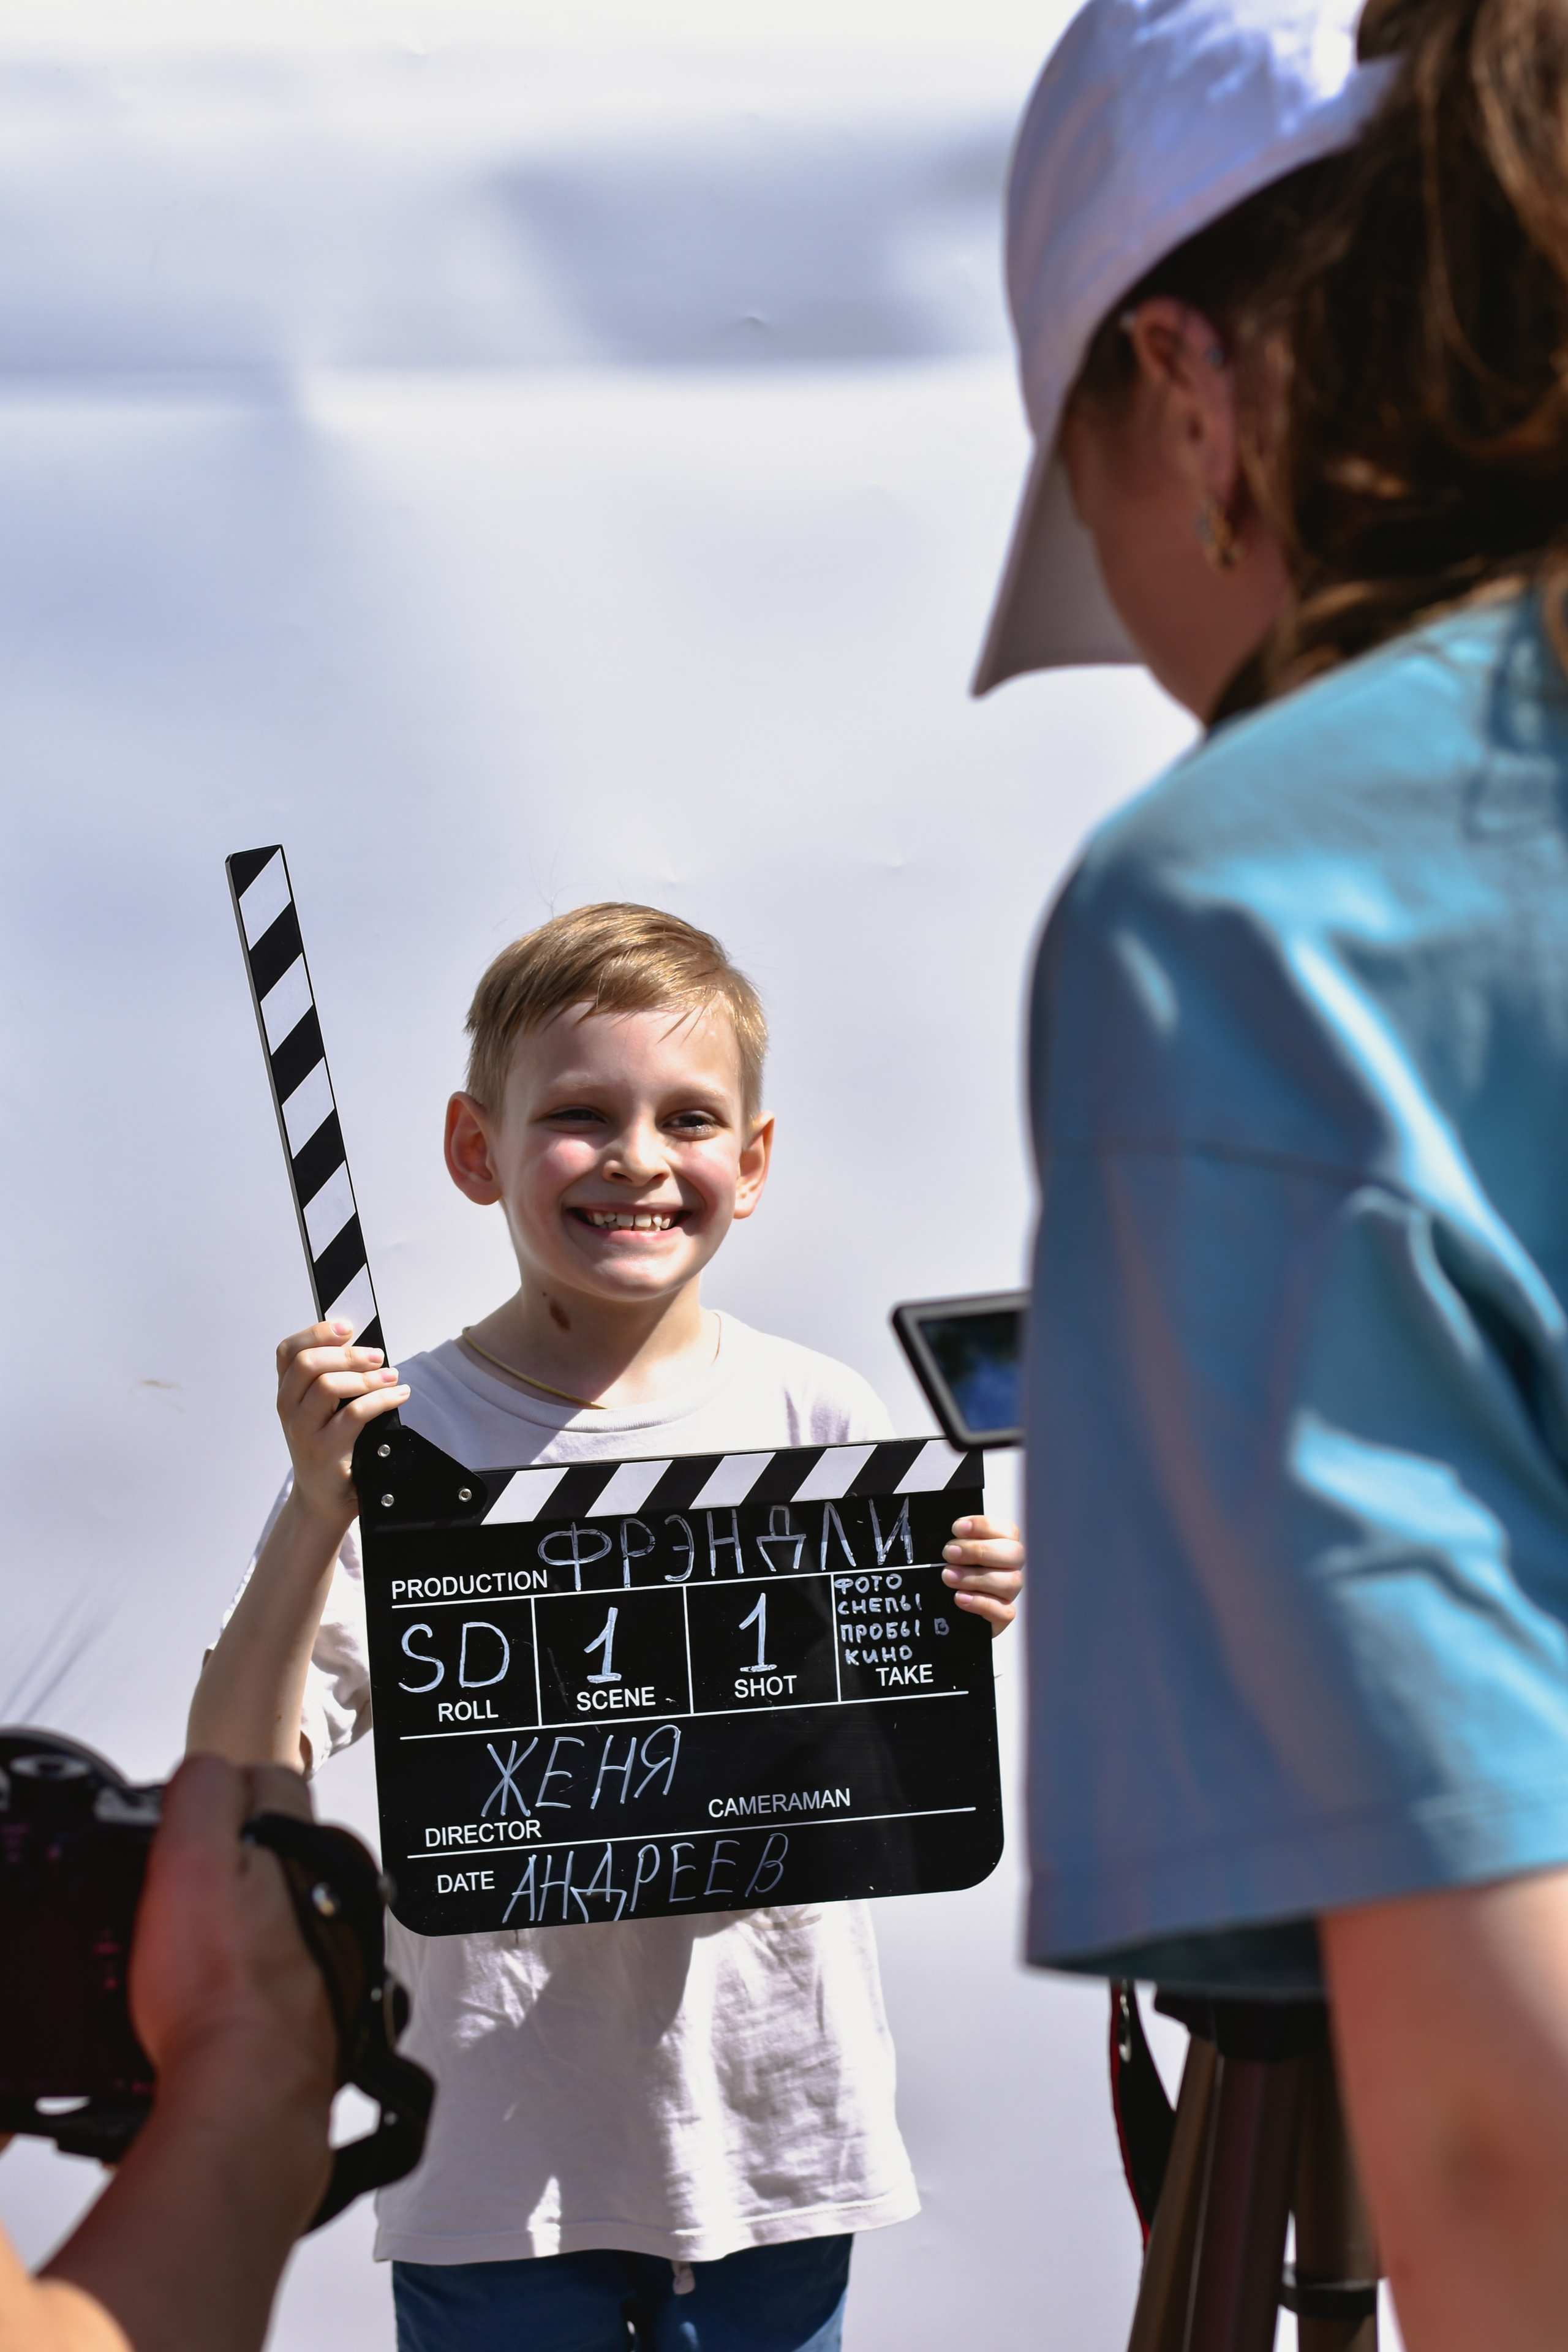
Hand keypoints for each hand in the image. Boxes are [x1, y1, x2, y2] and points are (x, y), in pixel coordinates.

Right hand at [130, 1756, 334, 2183]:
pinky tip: (228, 1993)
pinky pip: (291, 1964)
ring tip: (205, 1951)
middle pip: (279, 1843)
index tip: (181, 1828)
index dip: (212, 1797)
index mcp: (307, 1845)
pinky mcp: (330, 2003)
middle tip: (185, 1893)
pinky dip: (261, 1971)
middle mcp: (338, 1889)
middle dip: (234, 1856)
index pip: (266, 1779)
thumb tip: (208, 1771)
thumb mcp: (188, 1857)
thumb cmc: (221, 1990)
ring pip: (289, 1903)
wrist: (251, 2097)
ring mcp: (340, 1947)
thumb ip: (202, 1793)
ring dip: (251, 1915)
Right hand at [275, 1320, 407, 1532]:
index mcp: (287, 1393)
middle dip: (347, 1353)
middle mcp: (289, 1409)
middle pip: (307, 1364)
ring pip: (327, 1386)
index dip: (316, 1333)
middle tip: (377, 1355)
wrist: (322, 1499)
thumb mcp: (322, 1411)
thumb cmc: (329, 1448)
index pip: (289, 1352)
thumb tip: (365, 1348)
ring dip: (366, 1377)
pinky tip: (398, 1395)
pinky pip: (354, 1414)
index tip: (348, 1326)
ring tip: (391, 1376)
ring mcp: (303, 1432)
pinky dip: (381, 1399)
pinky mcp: (325, 1452)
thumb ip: (333, 1379)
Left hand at [941, 1515, 1022, 1634]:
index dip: (984, 1526)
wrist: (938, 1609)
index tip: (957, 1528)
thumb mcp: (950, 1552)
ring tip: (948, 1576)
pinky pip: (1004, 1612)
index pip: (1008, 1530)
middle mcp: (1010, 1568)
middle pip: (1014, 1554)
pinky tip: (960, 1598)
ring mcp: (1009, 1593)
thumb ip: (955, 1540)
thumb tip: (949, 1527)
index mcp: (1002, 1545)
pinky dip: (981, 1603)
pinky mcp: (1002, 1616)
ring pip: (1010, 1582)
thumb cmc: (949, 1571)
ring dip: (976, 1577)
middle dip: (979, 1551)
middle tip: (949, 1553)